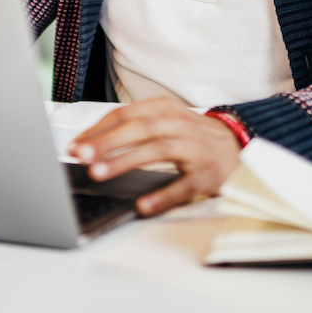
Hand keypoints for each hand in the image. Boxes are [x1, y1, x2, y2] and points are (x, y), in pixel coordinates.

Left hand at [66, 97, 242, 216]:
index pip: (124, 115)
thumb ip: (132, 129)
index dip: (97, 130)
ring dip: (125, 161)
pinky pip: (182, 185)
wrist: (236, 147)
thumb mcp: (164, 121)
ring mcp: (194, 148)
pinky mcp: (206, 174)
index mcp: (164, 108)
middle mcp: (178, 124)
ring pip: (156, 151)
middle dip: (107, 142)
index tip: (75, 144)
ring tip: (100, 173)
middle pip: (139, 129)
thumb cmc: (190, 136)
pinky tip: (142, 204)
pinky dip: (162, 194)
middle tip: (82, 155)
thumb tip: (90, 144)